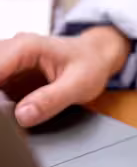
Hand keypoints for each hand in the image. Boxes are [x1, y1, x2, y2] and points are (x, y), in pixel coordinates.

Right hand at [0, 26, 129, 127]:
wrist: (97, 56)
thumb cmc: (90, 64)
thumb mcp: (78, 85)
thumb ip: (51, 100)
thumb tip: (23, 116)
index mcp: (26, 47)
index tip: (0, 111)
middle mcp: (13, 49)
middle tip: (7, 119)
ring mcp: (9, 61)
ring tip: (10, 117)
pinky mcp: (10, 74)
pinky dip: (1, 102)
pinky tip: (11, 113)